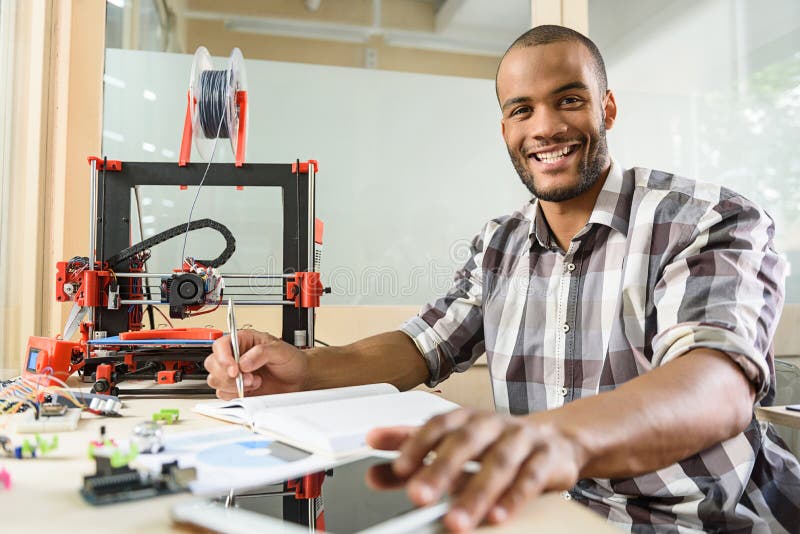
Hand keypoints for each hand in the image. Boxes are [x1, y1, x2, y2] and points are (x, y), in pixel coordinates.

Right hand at [204, 329, 308, 398]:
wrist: (299, 378)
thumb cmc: (290, 360)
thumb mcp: (280, 350)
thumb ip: (261, 352)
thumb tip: (243, 362)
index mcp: (243, 341)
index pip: (221, 345)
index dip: (223, 358)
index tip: (234, 369)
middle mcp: (235, 356)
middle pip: (212, 364)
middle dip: (228, 375)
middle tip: (248, 378)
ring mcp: (234, 374)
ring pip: (215, 380)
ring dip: (233, 385)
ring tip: (255, 382)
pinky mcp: (236, 389)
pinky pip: (223, 394)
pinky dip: (236, 394)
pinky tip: (253, 389)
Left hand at [366, 408, 583, 531]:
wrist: (557, 441)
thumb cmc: (495, 445)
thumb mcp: (453, 449)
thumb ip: (413, 457)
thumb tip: (372, 471)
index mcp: (465, 418)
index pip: (437, 425)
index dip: (416, 445)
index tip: (398, 469)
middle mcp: (492, 424)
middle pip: (464, 443)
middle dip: (440, 470)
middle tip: (417, 497)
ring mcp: (521, 439)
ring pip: (498, 464)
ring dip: (475, 494)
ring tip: (455, 521)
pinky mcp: (547, 459)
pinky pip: (530, 479)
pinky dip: (513, 499)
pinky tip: (498, 516)